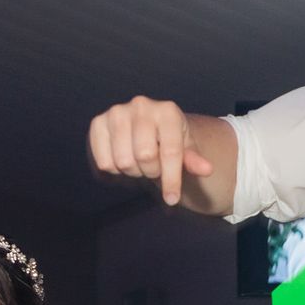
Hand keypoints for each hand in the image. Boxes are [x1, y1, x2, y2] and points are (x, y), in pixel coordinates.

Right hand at [88, 97, 214, 205]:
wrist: (148, 127)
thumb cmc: (169, 141)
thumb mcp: (185, 149)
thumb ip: (193, 160)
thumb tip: (207, 169)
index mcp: (167, 111)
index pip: (170, 152)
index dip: (171, 179)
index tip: (172, 199)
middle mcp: (141, 105)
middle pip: (144, 157)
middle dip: (151, 171)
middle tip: (154, 168)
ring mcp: (117, 112)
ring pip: (123, 161)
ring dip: (133, 171)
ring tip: (139, 163)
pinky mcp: (98, 122)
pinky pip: (104, 162)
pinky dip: (115, 170)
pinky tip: (123, 159)